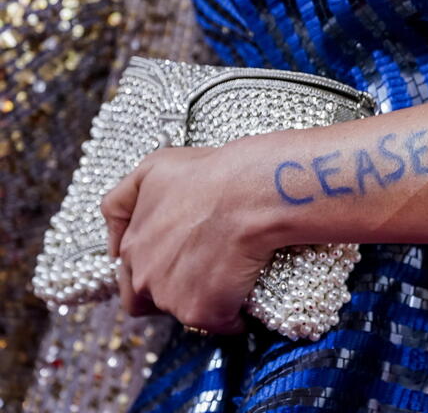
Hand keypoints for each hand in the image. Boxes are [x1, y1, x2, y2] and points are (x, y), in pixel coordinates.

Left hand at [101, 142, 277, 333]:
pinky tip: (248, 299)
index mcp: (131, 245)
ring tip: (232, 280)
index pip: (130, 277)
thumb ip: (122, 203)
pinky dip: (234, 317)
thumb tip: (112, 244)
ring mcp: (171, 298)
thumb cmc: (208, 174)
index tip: (181, 263)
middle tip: (206, 275)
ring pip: (186, 313)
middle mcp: (143, 276)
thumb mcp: (152, 169)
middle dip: (177, 291)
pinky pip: (221, 324)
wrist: (249, 193)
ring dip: (206, 302)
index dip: (156, 271)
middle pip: (154, 301)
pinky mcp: (203, 312)